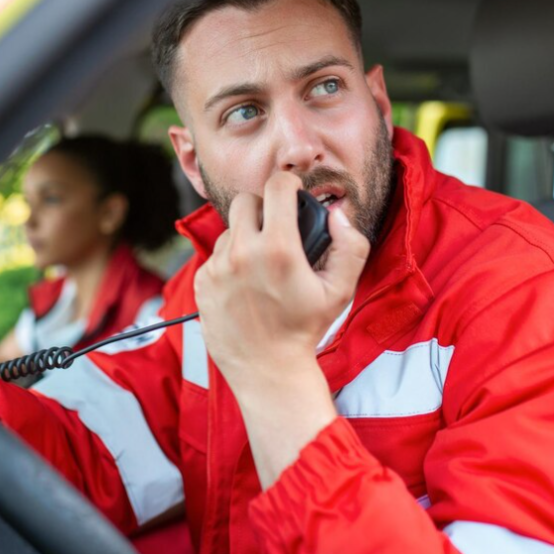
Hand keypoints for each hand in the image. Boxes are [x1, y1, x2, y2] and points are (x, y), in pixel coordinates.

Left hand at [194, 171, 369, 389]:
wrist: (267, 368)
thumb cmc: (306, 328)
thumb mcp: (341, 289)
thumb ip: (350, 245)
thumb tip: (337, 213)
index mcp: (278, 249)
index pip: (276, 187)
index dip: (288, 185)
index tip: (292, 193)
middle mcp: (242, 254)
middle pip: (246, 201)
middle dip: (263, 208)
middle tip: (276, 228)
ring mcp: (218, 268)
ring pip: (230, 230)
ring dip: (245, 237)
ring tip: (262, 263)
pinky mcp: (202, 281)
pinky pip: (216, 255)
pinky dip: (230, 261)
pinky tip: (245, 283)